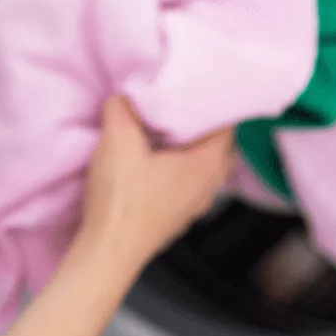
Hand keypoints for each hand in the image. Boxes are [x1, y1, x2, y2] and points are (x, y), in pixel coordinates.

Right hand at [78, 96, 234, 270]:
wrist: (108, 250)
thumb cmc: (122, 198)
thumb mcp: (118, 138)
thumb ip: (122, 108)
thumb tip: (123, 99)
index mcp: (206, 165)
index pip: (227, 125)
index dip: (215, 101)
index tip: (199, 84)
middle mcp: (207, 187)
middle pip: (219, 147)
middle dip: (204, 123)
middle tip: (182, 103)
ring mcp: (192, 206)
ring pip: (202, 166)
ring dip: (189, 146)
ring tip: (164, 128)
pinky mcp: (172, 217)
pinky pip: (185, 182)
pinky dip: (176, 165)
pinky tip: (150, 159)